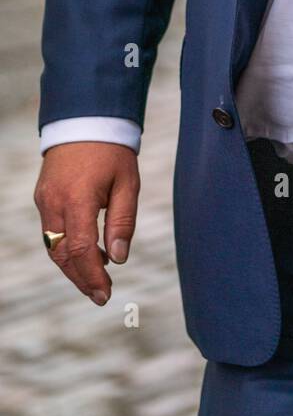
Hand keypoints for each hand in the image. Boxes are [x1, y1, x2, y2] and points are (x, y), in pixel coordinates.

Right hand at [34, 143, 139, 305]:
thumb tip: (119, 258)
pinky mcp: (43, 197)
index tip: (104, 294)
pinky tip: (87, 253)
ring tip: (97, 279)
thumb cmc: (112, 151)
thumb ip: (122, 222)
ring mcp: (44, 200)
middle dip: (80, 278)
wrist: (86, 119)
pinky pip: (51, 232)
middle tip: (101, 295)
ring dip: (72, 266)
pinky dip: (66, 248)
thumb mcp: (128, 184)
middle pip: (62, 254)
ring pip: (53, 246)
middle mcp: (54, 203)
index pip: (79, 250)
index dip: (91, 276)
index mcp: (77, 199)